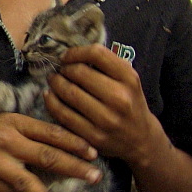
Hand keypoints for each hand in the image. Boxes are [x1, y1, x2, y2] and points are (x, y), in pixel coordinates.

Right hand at [0, 109, 101, 191]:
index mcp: (12, 121)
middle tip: (95, 176)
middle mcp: (5, 141)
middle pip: (46, 157)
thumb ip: (25, 125)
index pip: (50, 133)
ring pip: (29, 183)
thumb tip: (59, 137)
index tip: (93, 152)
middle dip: (74, 168)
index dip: (74, 143)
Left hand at [46, 44, 166, 166]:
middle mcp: (120, 97)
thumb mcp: (128, 80)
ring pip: (69, 93)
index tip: (66, 57)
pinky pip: (64, 115)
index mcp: (129, 78)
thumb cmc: (129, 103)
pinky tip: (50, 96)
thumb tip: (71, 54)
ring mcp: (106, 119)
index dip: (75, 52)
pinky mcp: (94, 136)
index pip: (97, 53)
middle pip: (79, 72)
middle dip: (64, 69)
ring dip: (55, 83)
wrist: (141, 140)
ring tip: (53, 81)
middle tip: (59, 71)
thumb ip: (106, 65)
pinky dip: (52, 102)